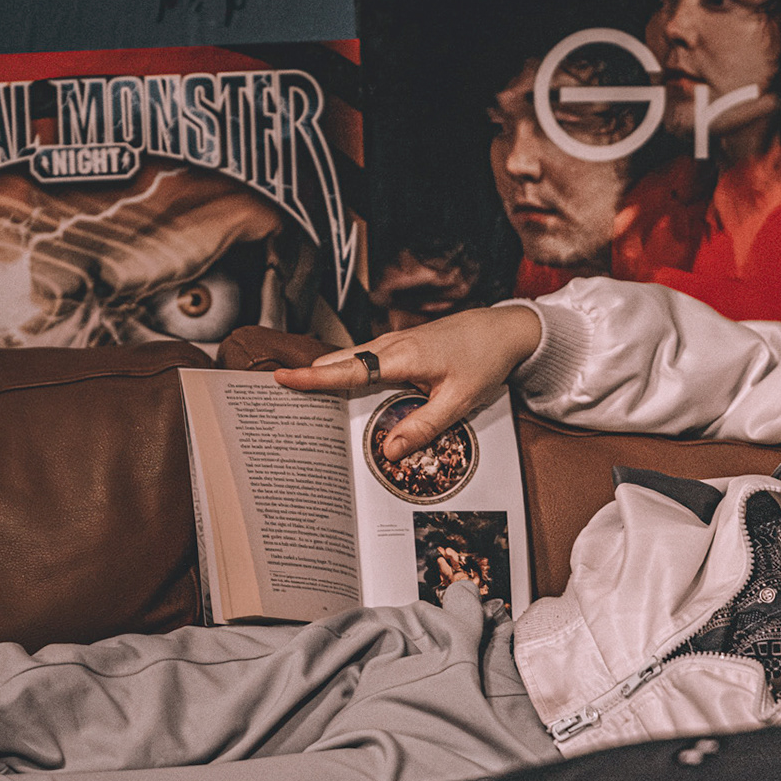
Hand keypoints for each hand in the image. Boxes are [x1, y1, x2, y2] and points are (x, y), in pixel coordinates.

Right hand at [275, 304, 541, 459]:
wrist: (504, 330)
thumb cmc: (484, 361)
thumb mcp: (459, 401)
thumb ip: (424, 426)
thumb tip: (390, 451)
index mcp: (401, 357)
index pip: (348, 371)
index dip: (313, 378)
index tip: (281, 380)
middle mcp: (391, 345)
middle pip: (339, 363)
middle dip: (308, 378)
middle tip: (276, 399)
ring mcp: (394, 343)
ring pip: (350, 360)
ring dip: (326, 375)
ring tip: (298, 399)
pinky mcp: (400, 346)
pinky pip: (364, 360)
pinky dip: (346, 373)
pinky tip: (341, 390)